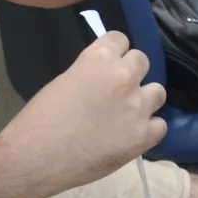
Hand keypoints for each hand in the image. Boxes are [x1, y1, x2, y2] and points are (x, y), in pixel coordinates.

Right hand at [0, 31, 166, 197]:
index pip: (120, 39)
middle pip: (142, 61)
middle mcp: (124, 77)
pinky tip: (132, 135)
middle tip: (117, 90)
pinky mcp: (143, 136)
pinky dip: (148, 129)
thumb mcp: (64, 81)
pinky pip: (160, 125)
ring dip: (145, 100)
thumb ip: (89, 74)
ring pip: (158, 92)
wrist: (37, 157)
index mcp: (100, 58)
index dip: (115, 52)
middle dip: (131, 73)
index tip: (109, 64)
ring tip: (129, 113)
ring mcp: (137, 107)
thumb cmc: (40, 119)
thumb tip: (101, 79)